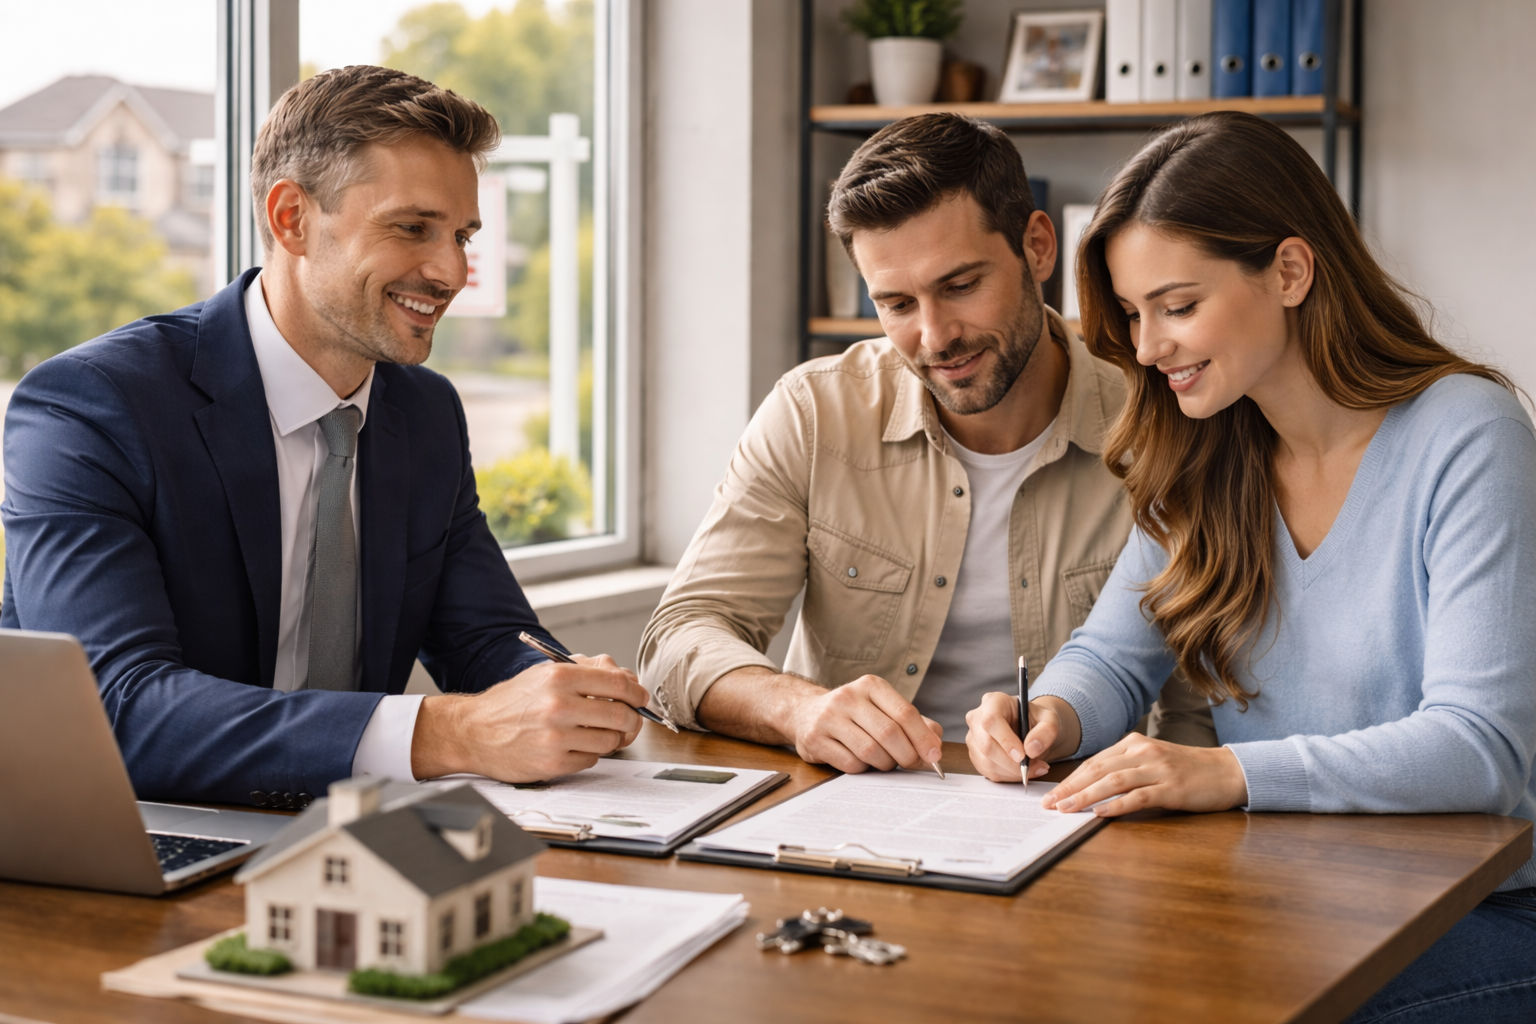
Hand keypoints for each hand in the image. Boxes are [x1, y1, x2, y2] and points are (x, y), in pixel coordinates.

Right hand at [412, 653, 649, 781]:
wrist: (473, 731)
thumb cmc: (511, 702)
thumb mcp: (545, 673)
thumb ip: (585, 672)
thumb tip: (626, 680)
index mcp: (560, 677)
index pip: (618, 683)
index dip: (636, 693)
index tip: (640, 699)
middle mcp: (559, 705)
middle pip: (621, 715)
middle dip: (631, 719)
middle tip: (628, 720)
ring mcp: (556, 736)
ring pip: (610, 740)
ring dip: (609, 738)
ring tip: (594, 732)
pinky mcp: (553, 763)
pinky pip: (592, 760)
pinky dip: (589, 754)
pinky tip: (573, 746)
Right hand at [787, 674, 943, 773]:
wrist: (805, 712)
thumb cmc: (855, 714)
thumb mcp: (883, 708)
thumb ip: (914, 722)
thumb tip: (935, 745)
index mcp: (871, 685)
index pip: (905, 713)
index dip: (923, 738)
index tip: (934, 756)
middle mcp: (848, 697)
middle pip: (889, 734)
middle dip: (907, 755)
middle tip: (911, 764)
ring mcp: (829, 718)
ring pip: (871, 751)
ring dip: (885, 764)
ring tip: (885, 762)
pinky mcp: (815, 740)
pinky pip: (851, 764)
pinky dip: (864, 769)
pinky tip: (863, 762)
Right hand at [964, 693, 1079, 782]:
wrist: (1030, 729)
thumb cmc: (1036, 720)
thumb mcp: (1050, 719)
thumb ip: (1046, 731)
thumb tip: (1031, 749)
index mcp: (993, 702)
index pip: (991, 721)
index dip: (1005, 740)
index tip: (1023, 756)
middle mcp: (977, 718)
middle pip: (986, 745)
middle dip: (1012, 763)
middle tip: (1035, 766)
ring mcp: (974, 737)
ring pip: (987, 762)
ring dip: (1013, 772)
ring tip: (1033, 767)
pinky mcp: (975, 755)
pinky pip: (988, 772)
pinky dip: (1008, 776)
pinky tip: (1021, 770)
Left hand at [1039, 733, 1247, 816]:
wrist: (1227, 771)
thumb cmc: (1187, 770)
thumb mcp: (1152, 761)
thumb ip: (1125, 769)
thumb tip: (1092, 789)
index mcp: (1133, 744)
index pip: (1094, 762)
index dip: (1070, 779)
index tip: (1052, 793)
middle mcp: (1142, 752)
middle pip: (1097, 770)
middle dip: (1070, 788)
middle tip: (1049, 804)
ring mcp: (1157, 769)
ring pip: (1113, 782)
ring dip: (1086, 797)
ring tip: (1066, 809)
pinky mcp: (1171, 788)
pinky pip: (1138, 796)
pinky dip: (1117, 805)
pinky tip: (1100, 814)